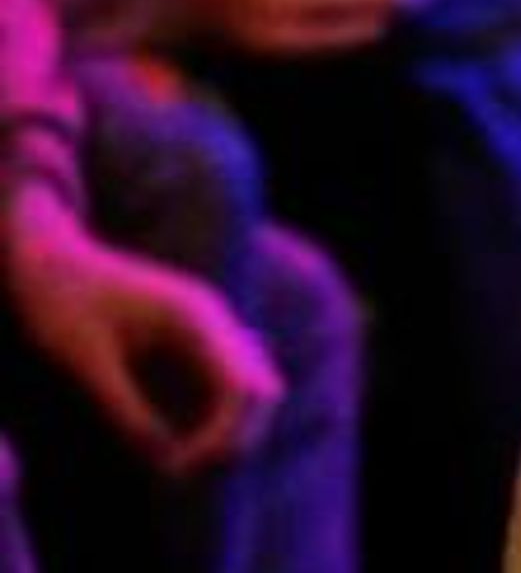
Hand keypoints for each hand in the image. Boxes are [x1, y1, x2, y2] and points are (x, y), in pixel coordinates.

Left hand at [2, 188, 279, 475]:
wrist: (44, 261)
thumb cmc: (60, 307)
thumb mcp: (85, 366)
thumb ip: (125, 412)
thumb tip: (162, 463)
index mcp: (195, 320)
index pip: (242, 389)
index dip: (222, 438)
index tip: (178, 471)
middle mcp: (213, 322)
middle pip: (261, 389)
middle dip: (233, 437)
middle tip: (180, 473)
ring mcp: (206, 327)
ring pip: (248, 387)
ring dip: (224, 428)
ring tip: (176, 464)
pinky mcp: (189, 338)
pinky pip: (220, 383)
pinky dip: (208, 416)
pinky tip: (171, 440)